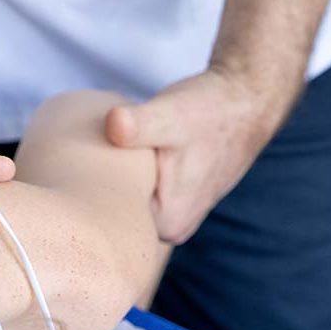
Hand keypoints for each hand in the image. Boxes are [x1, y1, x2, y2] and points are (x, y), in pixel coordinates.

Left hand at [104, 67, 291, 243]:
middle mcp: (169, 231)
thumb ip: (138, 124)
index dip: (91, 186)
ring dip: (116, 177)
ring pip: (126, 200)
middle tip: (100, 147)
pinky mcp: (171, 200)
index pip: (107, 219)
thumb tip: (114, 124)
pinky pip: (136, 192)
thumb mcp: (169, 115)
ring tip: (117, 147)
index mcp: (166, 225)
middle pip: (115, 212)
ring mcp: (172, 217)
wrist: (244, 98)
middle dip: (102, 183)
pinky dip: (129, 174)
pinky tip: (130, 152)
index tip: (86, 161)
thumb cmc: (207, 108)